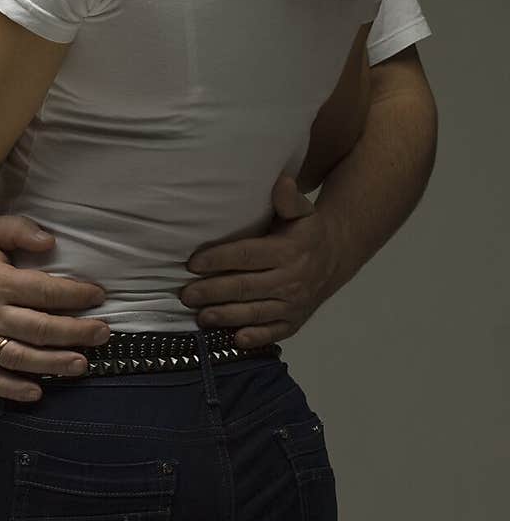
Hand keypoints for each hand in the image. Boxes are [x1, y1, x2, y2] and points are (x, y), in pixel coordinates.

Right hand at [0, 214, 111, 401]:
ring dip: (54, 363)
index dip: (75, 295)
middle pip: (40, 328)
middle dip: (77, 332)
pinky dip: (12, 389)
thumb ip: (19, 231)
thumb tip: (52, 242)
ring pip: (20, 357)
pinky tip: (37, 392)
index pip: (45, 292)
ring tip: (81, 365)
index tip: (98, 296)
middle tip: (103, 334)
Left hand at [178, 174, 339, 347]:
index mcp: (289, 251)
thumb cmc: (307, 232)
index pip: (247, 255)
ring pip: (255, 313)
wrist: (336, 257)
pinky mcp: (295, 321)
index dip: (219, 259)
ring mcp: (294, 304)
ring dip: (226, 317)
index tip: (192, 263)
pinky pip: (274, 333)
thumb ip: (288, 199)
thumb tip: (281, 181)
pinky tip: (235, 339)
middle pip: (245, 287)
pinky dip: (255, 338)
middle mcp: (291, 280)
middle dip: (213, 292)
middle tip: (185, 294)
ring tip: (200, 316)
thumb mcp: (302, 211)